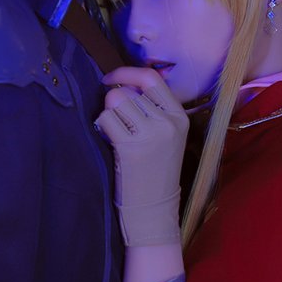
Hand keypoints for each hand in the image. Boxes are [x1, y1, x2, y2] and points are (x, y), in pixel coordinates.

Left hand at [95, 67, 187, 245]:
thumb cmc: (156, 170)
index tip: (111, 80)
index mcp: (179, 116)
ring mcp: (151, 134)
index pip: (151, 78)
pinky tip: (110, 140)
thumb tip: (122, 84)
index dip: (126, 73)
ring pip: (115, 102)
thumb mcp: (166, 135)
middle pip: (128, 91)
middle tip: (116, 121)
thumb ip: (152, 108)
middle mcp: (168, 122)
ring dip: (108, 114)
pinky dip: (102, 127)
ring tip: (116, 133)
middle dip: (114, 102)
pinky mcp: (131, 147)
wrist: (155, 208)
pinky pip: (105, 119)